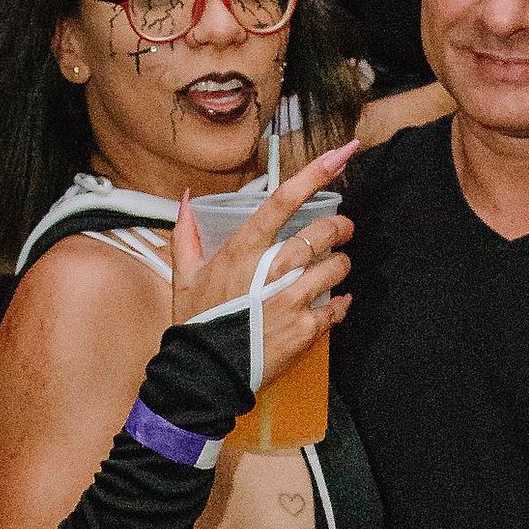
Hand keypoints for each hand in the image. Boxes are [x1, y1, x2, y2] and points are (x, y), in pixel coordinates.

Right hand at [170, 140, 355, 388]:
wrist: (205, 374)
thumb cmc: (195, 323)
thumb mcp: (184, 277)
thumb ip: (187, 235)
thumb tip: (186, 200)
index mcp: (243, 250)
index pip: (283, 200)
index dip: (315, 173)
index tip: (341, 154)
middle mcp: (272, 269)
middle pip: (323, 233)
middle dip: (341, 227)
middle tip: (344, 229)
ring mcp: (291, 299)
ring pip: (336, 267)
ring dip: (341, 264)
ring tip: (336, 268)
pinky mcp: (305, 328)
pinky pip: (338, 307)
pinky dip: (342, 303)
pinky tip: (339, 302)